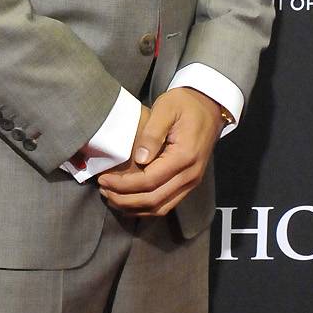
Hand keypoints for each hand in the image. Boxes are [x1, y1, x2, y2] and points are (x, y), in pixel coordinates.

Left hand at [98, 89, 223, 216]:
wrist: (209, 107)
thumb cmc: (185, 104)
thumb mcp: (166, 108)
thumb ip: (152, 133)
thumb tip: (139, 158)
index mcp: (184, 156)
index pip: (149, 181)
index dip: (123, 184)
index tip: (103, 179)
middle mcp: (190, 174)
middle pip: (154, 200)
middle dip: (124, 199)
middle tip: (103, 190)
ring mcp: (191, 182)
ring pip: (160, 208)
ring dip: (133, 207)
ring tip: (111, 197)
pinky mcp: (188, 183)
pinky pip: (166, 204)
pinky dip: (145, 207)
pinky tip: (128, 200)